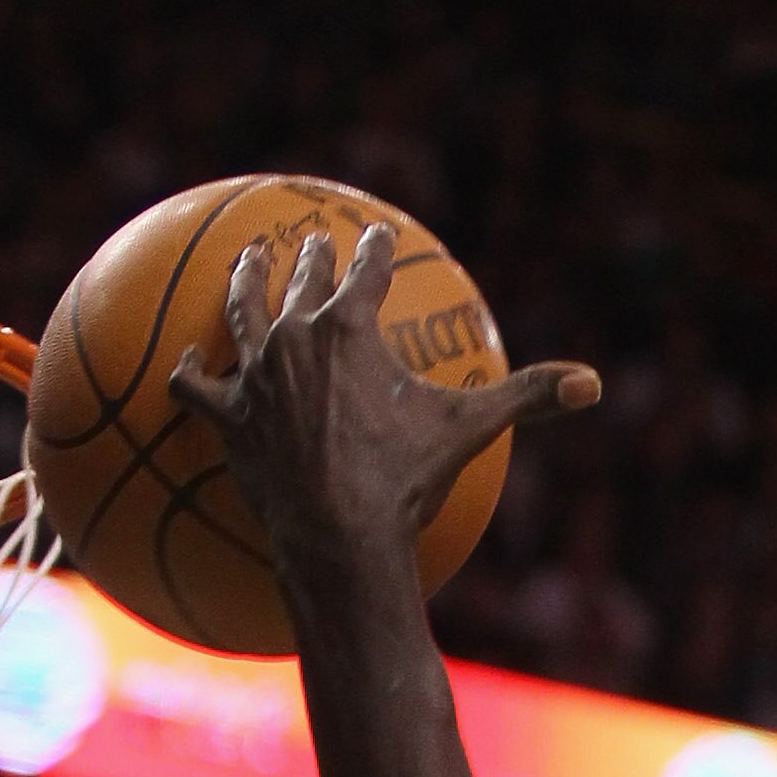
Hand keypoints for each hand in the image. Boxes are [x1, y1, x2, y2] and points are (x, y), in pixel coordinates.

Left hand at [172, 221, 599, 581]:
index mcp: (349, 326)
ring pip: (242, 310)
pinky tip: (182, 364)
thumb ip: (528, 397)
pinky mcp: (227, 417)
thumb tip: (593, 384)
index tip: (376, 240)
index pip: (364, 271)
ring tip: (247, 260)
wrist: (339, 536)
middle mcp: (295, 336)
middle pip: (302, 280)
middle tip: (315, 244)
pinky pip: (195, 386)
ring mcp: (255, 375)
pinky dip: (188, 373)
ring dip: (245, 280)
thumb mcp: (471, 431)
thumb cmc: (407, 483)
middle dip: (313, 257)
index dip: (373, 254)